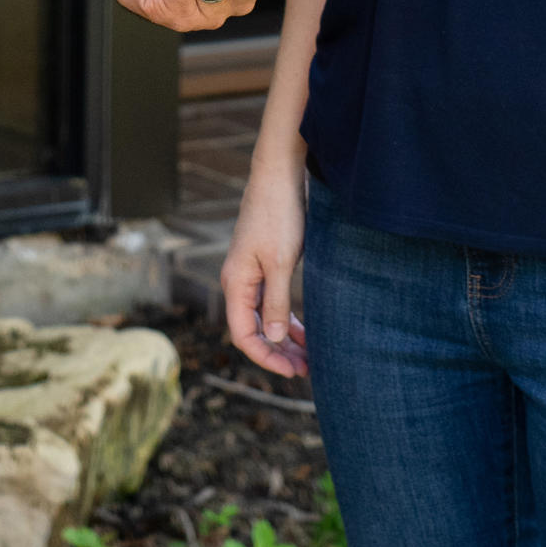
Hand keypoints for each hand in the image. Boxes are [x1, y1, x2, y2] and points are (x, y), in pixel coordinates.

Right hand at [221, 159, 309, 378]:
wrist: (279, 176)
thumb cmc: (278, 216)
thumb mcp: (280, 263)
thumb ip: (277, 303)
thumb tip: (275, 339)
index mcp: (236, 283)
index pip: (244, 334)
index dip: (266, 356)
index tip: (292, 370)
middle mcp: (239, 282)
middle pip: (254, 329)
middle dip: (278, 352)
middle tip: (306, 369)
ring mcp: (251, 274)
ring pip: (264, 317)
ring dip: (284, 338)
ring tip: (309, 356)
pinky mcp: (264, 265)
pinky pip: (271, 301)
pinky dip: (287, 318)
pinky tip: (306, 329)